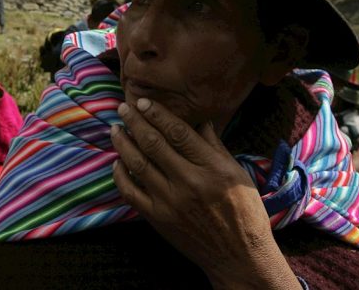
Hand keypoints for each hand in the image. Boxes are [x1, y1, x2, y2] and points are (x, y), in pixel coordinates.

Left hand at [111, 98, 300, 289]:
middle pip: (154, 144)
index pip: (178, 132)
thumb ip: (214, 145)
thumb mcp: (236, 172)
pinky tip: (118, 162)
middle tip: (122, 108)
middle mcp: (189, 182)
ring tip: (116, 130)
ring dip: (123, 143)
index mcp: (212, 168)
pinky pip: (131, 192)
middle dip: (134, 122)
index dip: (157, 114)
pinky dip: (120, 174)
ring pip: (138, 164)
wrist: (238, 256)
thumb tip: (199, 118)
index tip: (143, 102)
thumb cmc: (243, 211)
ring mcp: (170, 202)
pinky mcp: (158, 218)